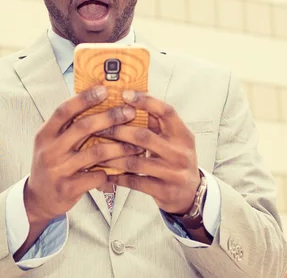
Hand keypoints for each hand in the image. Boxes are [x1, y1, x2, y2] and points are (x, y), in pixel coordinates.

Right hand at [25, 86, 142, 223]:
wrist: (38, 198)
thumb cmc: (52, 164)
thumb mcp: (52, 142)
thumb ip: (69, 126)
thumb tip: (96, 100)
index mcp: (45, 134)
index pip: (64, 110)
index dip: (84, 99)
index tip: (105, 90)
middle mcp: (50, 150)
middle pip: (82, 128)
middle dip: (109, 118)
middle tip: (129, 112)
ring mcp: (58, 170)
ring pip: (95, 153)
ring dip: (119, 147)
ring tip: (136, 145)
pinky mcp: (68, 188)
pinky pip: (96, 176)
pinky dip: (111, 171)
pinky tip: (122, 170)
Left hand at [96, 91, 200, 214]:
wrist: (191, 192)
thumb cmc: (175, 158)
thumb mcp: (173, 138)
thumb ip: (155, 122)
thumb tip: (127, 99)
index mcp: (182, 134)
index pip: (166, 112)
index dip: (146, 101)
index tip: (124, 94)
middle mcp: (180, 152)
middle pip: (144, 137)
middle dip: (118, 130)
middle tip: (98, 127)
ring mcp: (173, 173)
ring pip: (135, 161)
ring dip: (112, 155)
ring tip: (95, 151)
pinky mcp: (164, 191)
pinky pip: (135, 182)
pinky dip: (117, 176)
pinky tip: (104, 173)